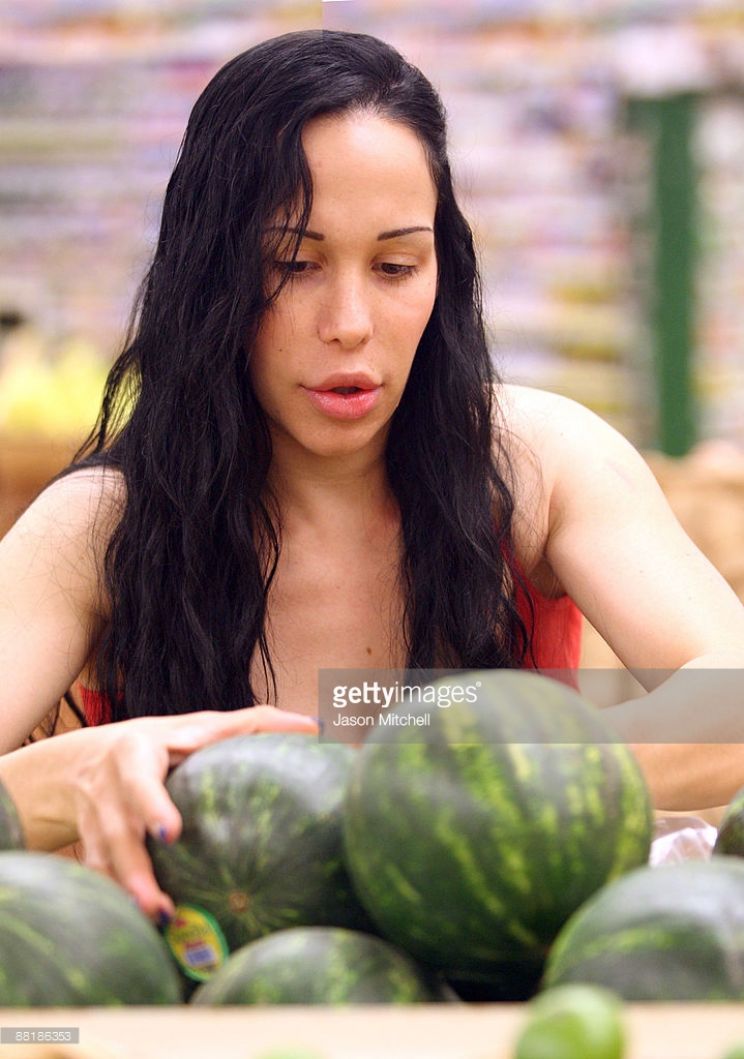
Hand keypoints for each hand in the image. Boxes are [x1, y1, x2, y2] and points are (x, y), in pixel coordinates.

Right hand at [73, 706, 317, 921]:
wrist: (82, 764)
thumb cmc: (162, 743)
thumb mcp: (199, 725)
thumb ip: (252, 724)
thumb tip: (313, 727)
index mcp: (136, 754)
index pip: (139, 780)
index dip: (151, 806)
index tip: (171, 834)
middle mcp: (110, 792)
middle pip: (115, 835)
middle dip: (134, 871)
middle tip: (160, 904)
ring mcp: (95, 826)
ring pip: (103, 866)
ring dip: (128, 895)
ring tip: (161, 922)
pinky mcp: (88, 852)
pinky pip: (98, 883)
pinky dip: (118, 903)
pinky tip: (148, 930)